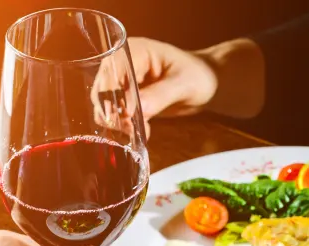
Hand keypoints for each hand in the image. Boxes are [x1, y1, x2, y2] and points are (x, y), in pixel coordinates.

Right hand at [93, 37, 264, 136]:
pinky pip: (114, 114)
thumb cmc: (199, 77)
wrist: (206, 86)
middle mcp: (122, 63)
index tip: (128, 116)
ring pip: (104, 104)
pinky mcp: (126, 99)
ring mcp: (122, 82)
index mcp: (135, 51)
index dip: (115, 95)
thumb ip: (159, 96)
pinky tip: (139, 132)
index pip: (114, 72)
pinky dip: (122, 126)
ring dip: (116, 122)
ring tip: (137, 132)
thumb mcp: (183, 85)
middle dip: (114, 112)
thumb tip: (133, 111)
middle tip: (132, 130)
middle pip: (102, 89)